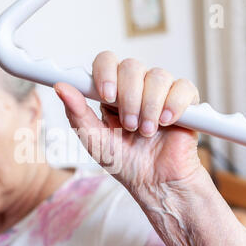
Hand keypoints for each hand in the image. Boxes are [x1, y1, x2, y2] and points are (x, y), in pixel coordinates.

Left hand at [54, 51, 201, 196]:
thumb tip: (60, 87)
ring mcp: (161, 93)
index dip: (106, 73)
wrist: (154, 183)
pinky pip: (183, 87)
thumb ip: (77, 112)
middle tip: (129, 125)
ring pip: (158, 76)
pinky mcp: (185, 102)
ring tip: (147, 132)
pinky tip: (166, 122)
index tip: (107, 95)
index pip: (107, 61)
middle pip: (132, 66)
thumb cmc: (124, 162)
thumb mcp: (94, 139)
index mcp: (112, 93)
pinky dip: (173, 104)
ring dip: (149, 106)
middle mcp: (136, 88)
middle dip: (129, 98)